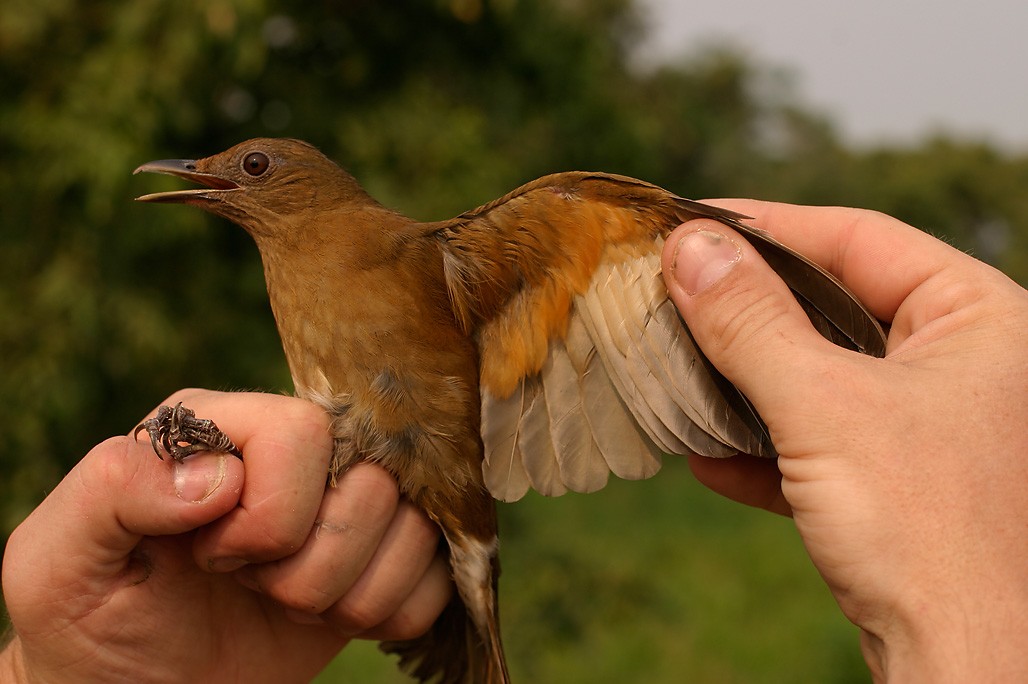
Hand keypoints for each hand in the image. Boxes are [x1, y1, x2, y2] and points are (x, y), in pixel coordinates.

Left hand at [1, 389, 450, 682]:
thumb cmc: (90, 625)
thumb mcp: (57, 560)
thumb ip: (114, 489)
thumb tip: (221, 479)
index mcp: (224, 425)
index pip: (303, 432)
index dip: (272, 514)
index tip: (217, 560)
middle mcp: (298, 453)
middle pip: (375, 484)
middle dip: (310, 568)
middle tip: (253, 590)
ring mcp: (348, 505)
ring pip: (415, 529)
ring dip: (351, 595)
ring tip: (289, 607)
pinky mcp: (382, 557)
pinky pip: (437, 576)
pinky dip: (390, 614)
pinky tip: (335, 621)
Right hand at [662, 202, 1027, 681]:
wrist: (963, 666)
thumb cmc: (924, 530)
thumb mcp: (823, 407)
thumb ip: (752, 321)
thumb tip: (689, 247)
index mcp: (980, 319)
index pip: (859, 239)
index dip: (767, 229)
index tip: (690, 226)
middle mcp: (965, 364)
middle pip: (832, 308)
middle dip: (747, 316)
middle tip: (671, 300)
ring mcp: (933, 427)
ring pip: (820, 378)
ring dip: (745, 387)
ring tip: (678, 379)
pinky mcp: (902, 484)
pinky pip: (821, 443)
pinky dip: (766, 449)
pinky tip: (708, 459)